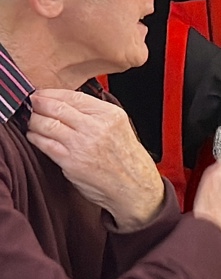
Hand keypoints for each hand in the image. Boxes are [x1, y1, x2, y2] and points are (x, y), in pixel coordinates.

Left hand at [27, 89, 164, 229]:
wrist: (133, 185)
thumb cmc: (125, 157)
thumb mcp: (118, 126)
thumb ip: (96, 113)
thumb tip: (66, 102)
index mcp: (110, 114)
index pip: (74, 96)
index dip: (52, 93)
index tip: (41, 93)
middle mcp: (97, 127)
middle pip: (58, 108)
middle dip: (39, 103)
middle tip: (30, 102)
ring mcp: (82, 144)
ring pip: (48, 124)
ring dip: (33, 120)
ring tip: (30, 119)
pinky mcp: (70, 162)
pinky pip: (45, 144)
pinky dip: (35, 137)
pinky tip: (33, 135)